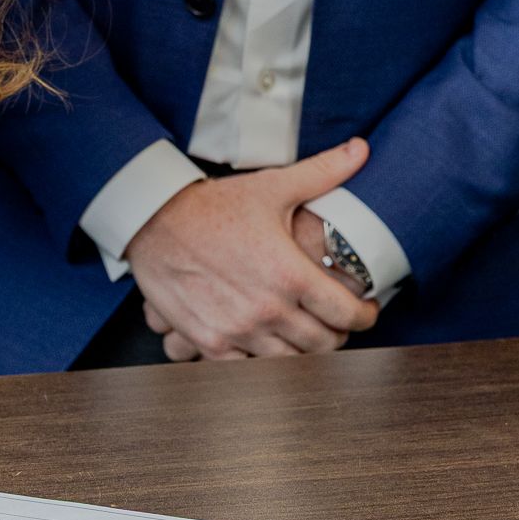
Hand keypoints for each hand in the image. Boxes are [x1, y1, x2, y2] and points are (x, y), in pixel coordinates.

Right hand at [128, 138, 380, 360]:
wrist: (152, 220)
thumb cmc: (214, 204)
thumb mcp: (271, 186)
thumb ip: (323, 172)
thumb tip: (361, 149)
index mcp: (289, 273)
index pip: (347, 314)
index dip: (365, 315)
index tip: (365, 310)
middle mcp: (268, 309)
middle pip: (325, 344)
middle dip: (338, 333)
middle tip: (335, 321)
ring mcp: (238, 330)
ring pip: (292, 363)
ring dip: (304, 351)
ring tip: (304, 333)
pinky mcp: (210, 342)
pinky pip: (251, 370)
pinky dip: (264, 362)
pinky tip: (268, 344)